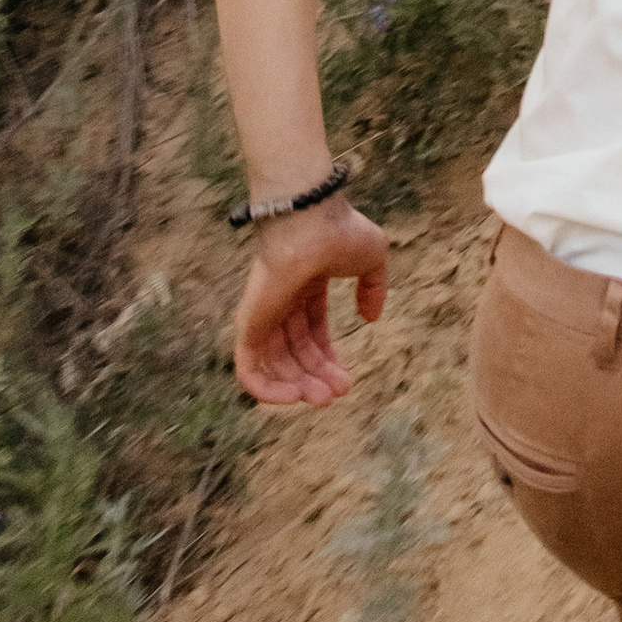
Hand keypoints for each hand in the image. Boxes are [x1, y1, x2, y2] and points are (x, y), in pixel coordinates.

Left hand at [232, 193, 390, 407]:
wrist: (310, 223)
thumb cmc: (341, 233)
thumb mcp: (372, 259)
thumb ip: (374, 288)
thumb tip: (370, 319)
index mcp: (306, 286)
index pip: (313, 334)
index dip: (329, 360)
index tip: (348, 382)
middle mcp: (281, 303)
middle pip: (296, 354)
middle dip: (317, 377)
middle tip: (338, 394)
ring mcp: (262, 315)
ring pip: (274, 367)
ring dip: (298, 388)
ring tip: (323, 398)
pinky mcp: (247, 326)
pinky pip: (249, 372)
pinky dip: (269, 391)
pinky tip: (297, 396)